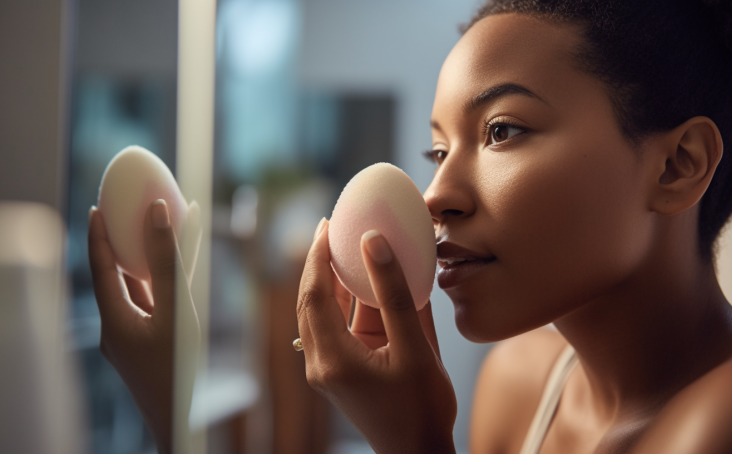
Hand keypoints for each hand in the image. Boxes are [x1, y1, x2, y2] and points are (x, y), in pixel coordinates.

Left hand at [88, 200, 200, 453]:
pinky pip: (152, 306)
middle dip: (121, 243)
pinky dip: (161, 286)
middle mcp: (117, 325)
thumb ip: (167, 263)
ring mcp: (132, 336)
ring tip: (155, 234)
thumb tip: (157, 214)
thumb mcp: (176, 311)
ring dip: (145, 263)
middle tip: (125, 214)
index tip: (98, 206)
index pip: (100, 267)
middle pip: (115, 275)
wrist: (180, 418)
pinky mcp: (147, 343)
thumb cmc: (177, 368)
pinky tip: (176, 272)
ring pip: (136, 290)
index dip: (99, 234)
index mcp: (114, 318)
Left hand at [297, 219, 456, 452]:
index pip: (314, 295)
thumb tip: (375, 244)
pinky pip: (333, 327)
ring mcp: (326, 369)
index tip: (327, 224)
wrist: (418, 452)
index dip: (317, 256)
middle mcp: (321, 364)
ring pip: (318, 314)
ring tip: (342, 246)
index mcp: (334, 360)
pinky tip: (356, 280)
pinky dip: (342, 301)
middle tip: (330, 227)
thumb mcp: (416, 348)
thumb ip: (395, 295)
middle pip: (308, 302)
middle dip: (317, 263)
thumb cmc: (423, 408)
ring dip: (329, 280)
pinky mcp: (337, 371)